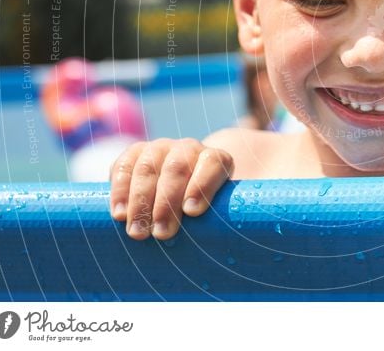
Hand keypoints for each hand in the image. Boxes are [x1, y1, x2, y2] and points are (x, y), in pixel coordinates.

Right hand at [109, 138, 234, 239]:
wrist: (182, 193)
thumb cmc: (209, 212)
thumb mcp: (229, 210)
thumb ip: (240, 214)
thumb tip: (265, 230)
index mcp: (217, 160)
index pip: (214, 164)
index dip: (202, 185)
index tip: (192, 212)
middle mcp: (189, 149)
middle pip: (177, 168)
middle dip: (167, 202)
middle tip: (162, 234)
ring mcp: (161, 148)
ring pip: (149, 167)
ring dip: (140, 201)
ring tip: (138, 233)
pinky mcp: (135, 153)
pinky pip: (124, 165)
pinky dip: (119, 190)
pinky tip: (119, 214)